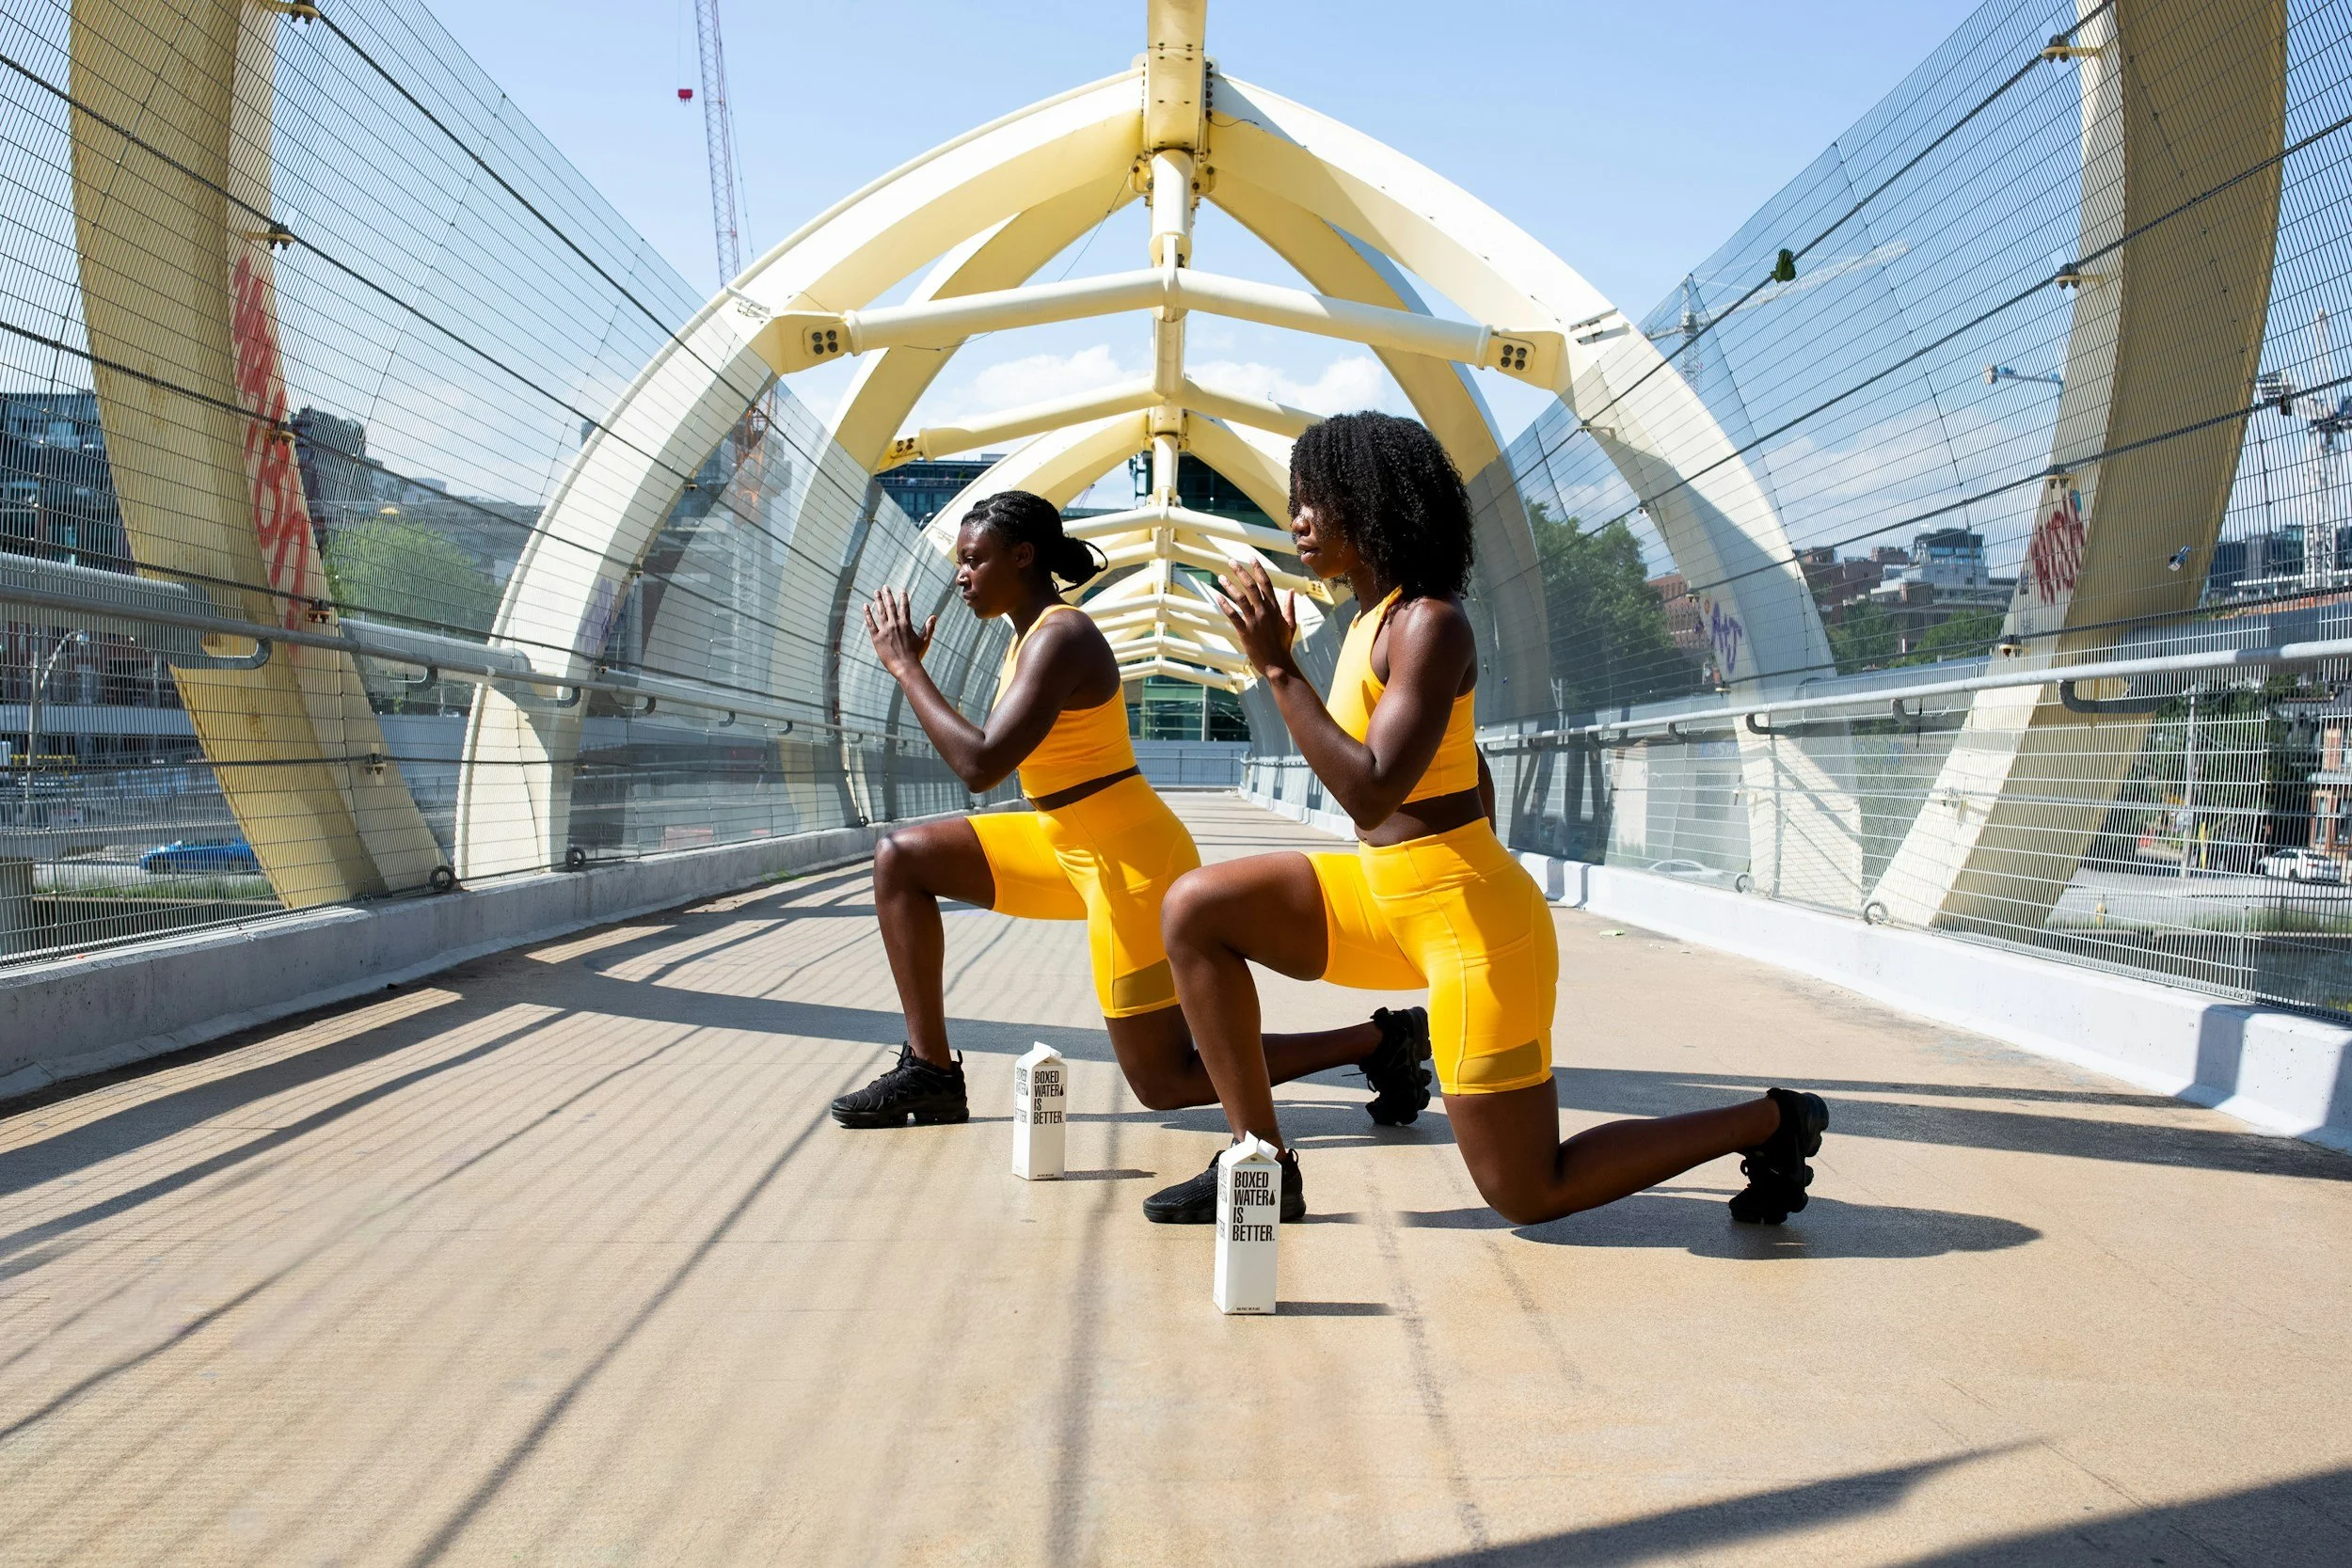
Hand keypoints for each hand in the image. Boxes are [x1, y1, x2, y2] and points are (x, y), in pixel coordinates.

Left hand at [863, 586, 934, 676]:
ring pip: (880, 611)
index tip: (901, 591)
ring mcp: (885, 630)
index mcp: (906, 624)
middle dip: (888, 595)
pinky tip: (865, 606)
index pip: (904, 606)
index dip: (903, 597)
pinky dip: (868, 614)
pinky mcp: (876, 637)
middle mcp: (895, 624)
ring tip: (876, 592)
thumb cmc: (916, 654)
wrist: (905, 667)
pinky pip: (870, 623)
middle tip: (885, 587)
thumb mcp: (924, 640)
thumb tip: (935, 616)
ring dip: (878, 600)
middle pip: (890, 605)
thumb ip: (929, 627)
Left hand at [1212, 558, 1298, 678]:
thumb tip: (1292, 590)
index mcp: (1275, 608)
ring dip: (1230, 586)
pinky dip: (1224, 605)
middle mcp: (1264, 611)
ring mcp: (1254, 621)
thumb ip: (1290, 606)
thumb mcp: (1290, 624)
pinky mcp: (1245, 632)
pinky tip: (1217, 596)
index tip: (1251, 557)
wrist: (1278, 664)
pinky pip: (1233, 615)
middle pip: (1251, 586)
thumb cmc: (1283, 645)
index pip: (1266, 583)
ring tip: (1221, 577)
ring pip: (1240, 598)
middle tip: (1231, 561)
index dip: (1258, 569)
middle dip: (1240, 572)